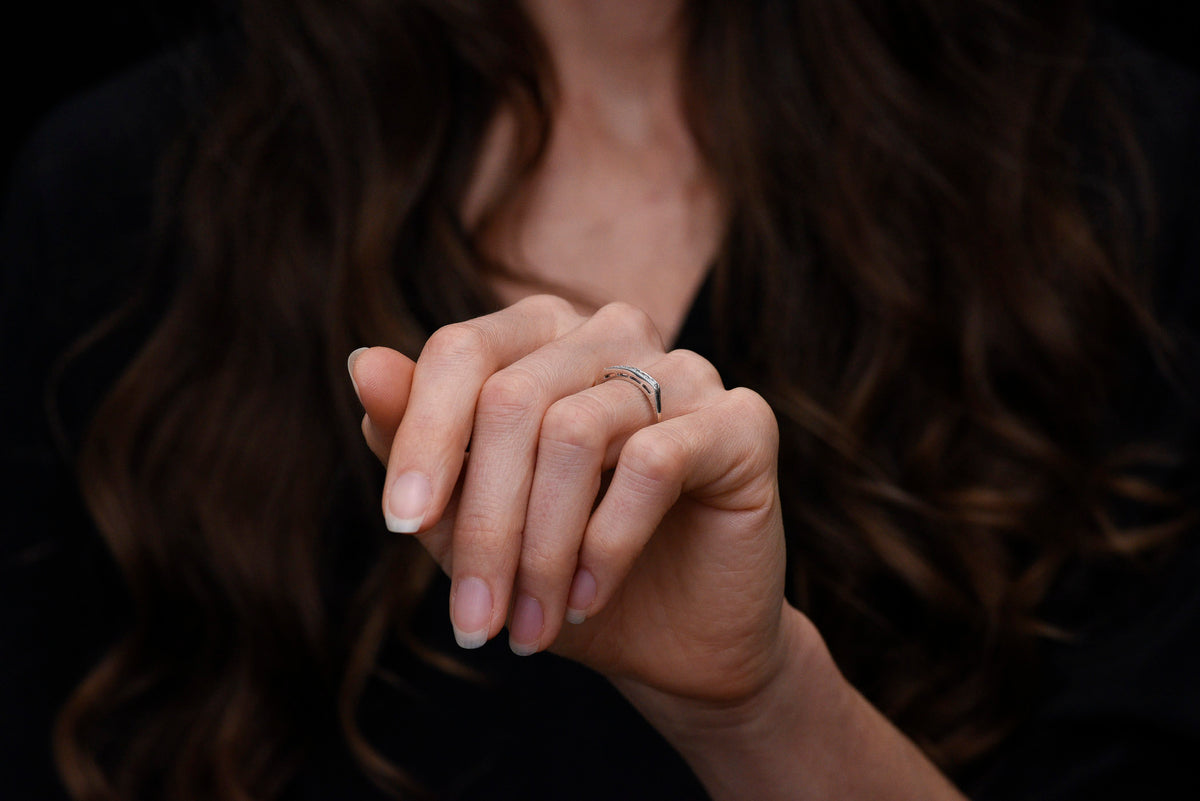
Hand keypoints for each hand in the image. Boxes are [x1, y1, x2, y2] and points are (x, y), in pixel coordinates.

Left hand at [349, 294, 789, 704]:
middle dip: (482, 523)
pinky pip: (653, 461)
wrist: (674, 640)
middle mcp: (614, 333)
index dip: (423, 439)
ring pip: (575, 432)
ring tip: (527, 625)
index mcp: (543, 335)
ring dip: (539, 549)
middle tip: (473, 620)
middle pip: (513, 398)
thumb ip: (419, 441)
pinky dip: (605, 543)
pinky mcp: (741, 420)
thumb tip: (363, 363)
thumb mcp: (471, 516)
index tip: (399, 526)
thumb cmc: (561, 569)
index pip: (462, 353)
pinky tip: (586, 595)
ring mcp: (685, 369)